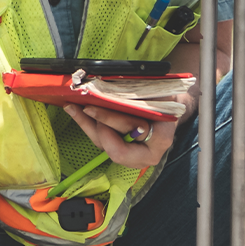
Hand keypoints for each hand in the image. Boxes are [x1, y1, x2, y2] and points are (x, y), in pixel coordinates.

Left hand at [63, 89, 193, 169]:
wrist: (172, 108)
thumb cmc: (165, 99)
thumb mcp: (157, 94)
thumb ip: (137, 97)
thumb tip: (108, 88)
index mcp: (160, 140)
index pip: (132, 135)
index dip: (111, 122)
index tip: (94, 107)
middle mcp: (146, 155)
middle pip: (114, 148)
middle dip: (96, 128)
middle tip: (83, 107)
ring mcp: (133, 157)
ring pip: (104, 146)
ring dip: (87, 126)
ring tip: (72, 107)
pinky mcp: (121, 151)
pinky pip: (102, 142)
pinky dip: (89, 127)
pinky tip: (77, 112)